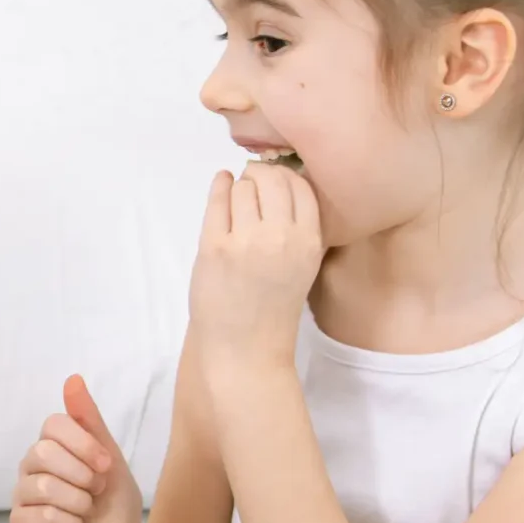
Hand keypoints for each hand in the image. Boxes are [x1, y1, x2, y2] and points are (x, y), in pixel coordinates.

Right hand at [9, 374, 143, 522]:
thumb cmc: (114, 504)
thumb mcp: (110, 457)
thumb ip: (89, 420)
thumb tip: (72, 378)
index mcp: (51, 446)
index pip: (54, 424)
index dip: (84, 444)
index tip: (107, 466)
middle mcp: (31, 467)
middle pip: (44, 452)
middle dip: (83, 476)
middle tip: (95, 492)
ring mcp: (22, 496)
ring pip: (44, 486)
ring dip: (79, 504)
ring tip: (85, 513)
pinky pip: (39, 515)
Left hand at [189, 162, 322, 376]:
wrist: (245, 348)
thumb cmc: (273, 308)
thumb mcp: (302, 265)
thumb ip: (298, 228)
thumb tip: (282, 182)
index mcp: (309, 241)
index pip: (301, 186)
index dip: (286, 176)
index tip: (273, 180)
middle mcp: (281, 237)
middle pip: (272, 179)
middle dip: (260, 174)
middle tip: (252, 180)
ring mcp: (246, 241)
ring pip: (243, 187)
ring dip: (239, 186)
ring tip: (237, 196)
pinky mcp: (214, 247)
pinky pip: (217, 202)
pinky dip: (219, 187)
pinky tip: (221, 184)